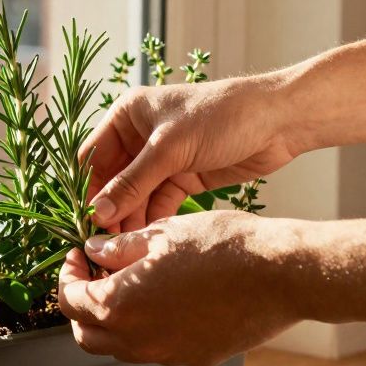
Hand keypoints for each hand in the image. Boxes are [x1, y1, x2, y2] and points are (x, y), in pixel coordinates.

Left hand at [57, 211, 299, 365]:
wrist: (281, 275)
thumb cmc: (222, 247)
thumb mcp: (160, 234)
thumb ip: (118, 248)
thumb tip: (93, 252)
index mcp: (119, 306)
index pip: (70, 300)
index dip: (67, 275)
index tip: (77, 255)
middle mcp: (138, 341)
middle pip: (87, 334)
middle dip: (81, 305)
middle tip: (93, 274)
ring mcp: (168, 355)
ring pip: (120, 347)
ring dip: (113, 319)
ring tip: (128, 283)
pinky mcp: (196, 358)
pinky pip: (156, 348)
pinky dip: (146, 328)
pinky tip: (164, 297)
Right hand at [81, 75, 298, 232]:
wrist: (278, 121)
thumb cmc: (220, 116)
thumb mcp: (170, 148)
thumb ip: (132, 182)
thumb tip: (98, 212)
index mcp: (127, 116)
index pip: (92, 157)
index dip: (88, 189)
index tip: (86, 222)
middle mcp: (139, 136)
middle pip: (112, 181)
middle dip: (110, 209)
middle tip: (106, 243)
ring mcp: (162, 159)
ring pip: (135, 196)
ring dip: (131, 219)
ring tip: (127, 248)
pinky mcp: (184, 177)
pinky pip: (159, 203)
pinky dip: (154, 220)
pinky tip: (150, 240)